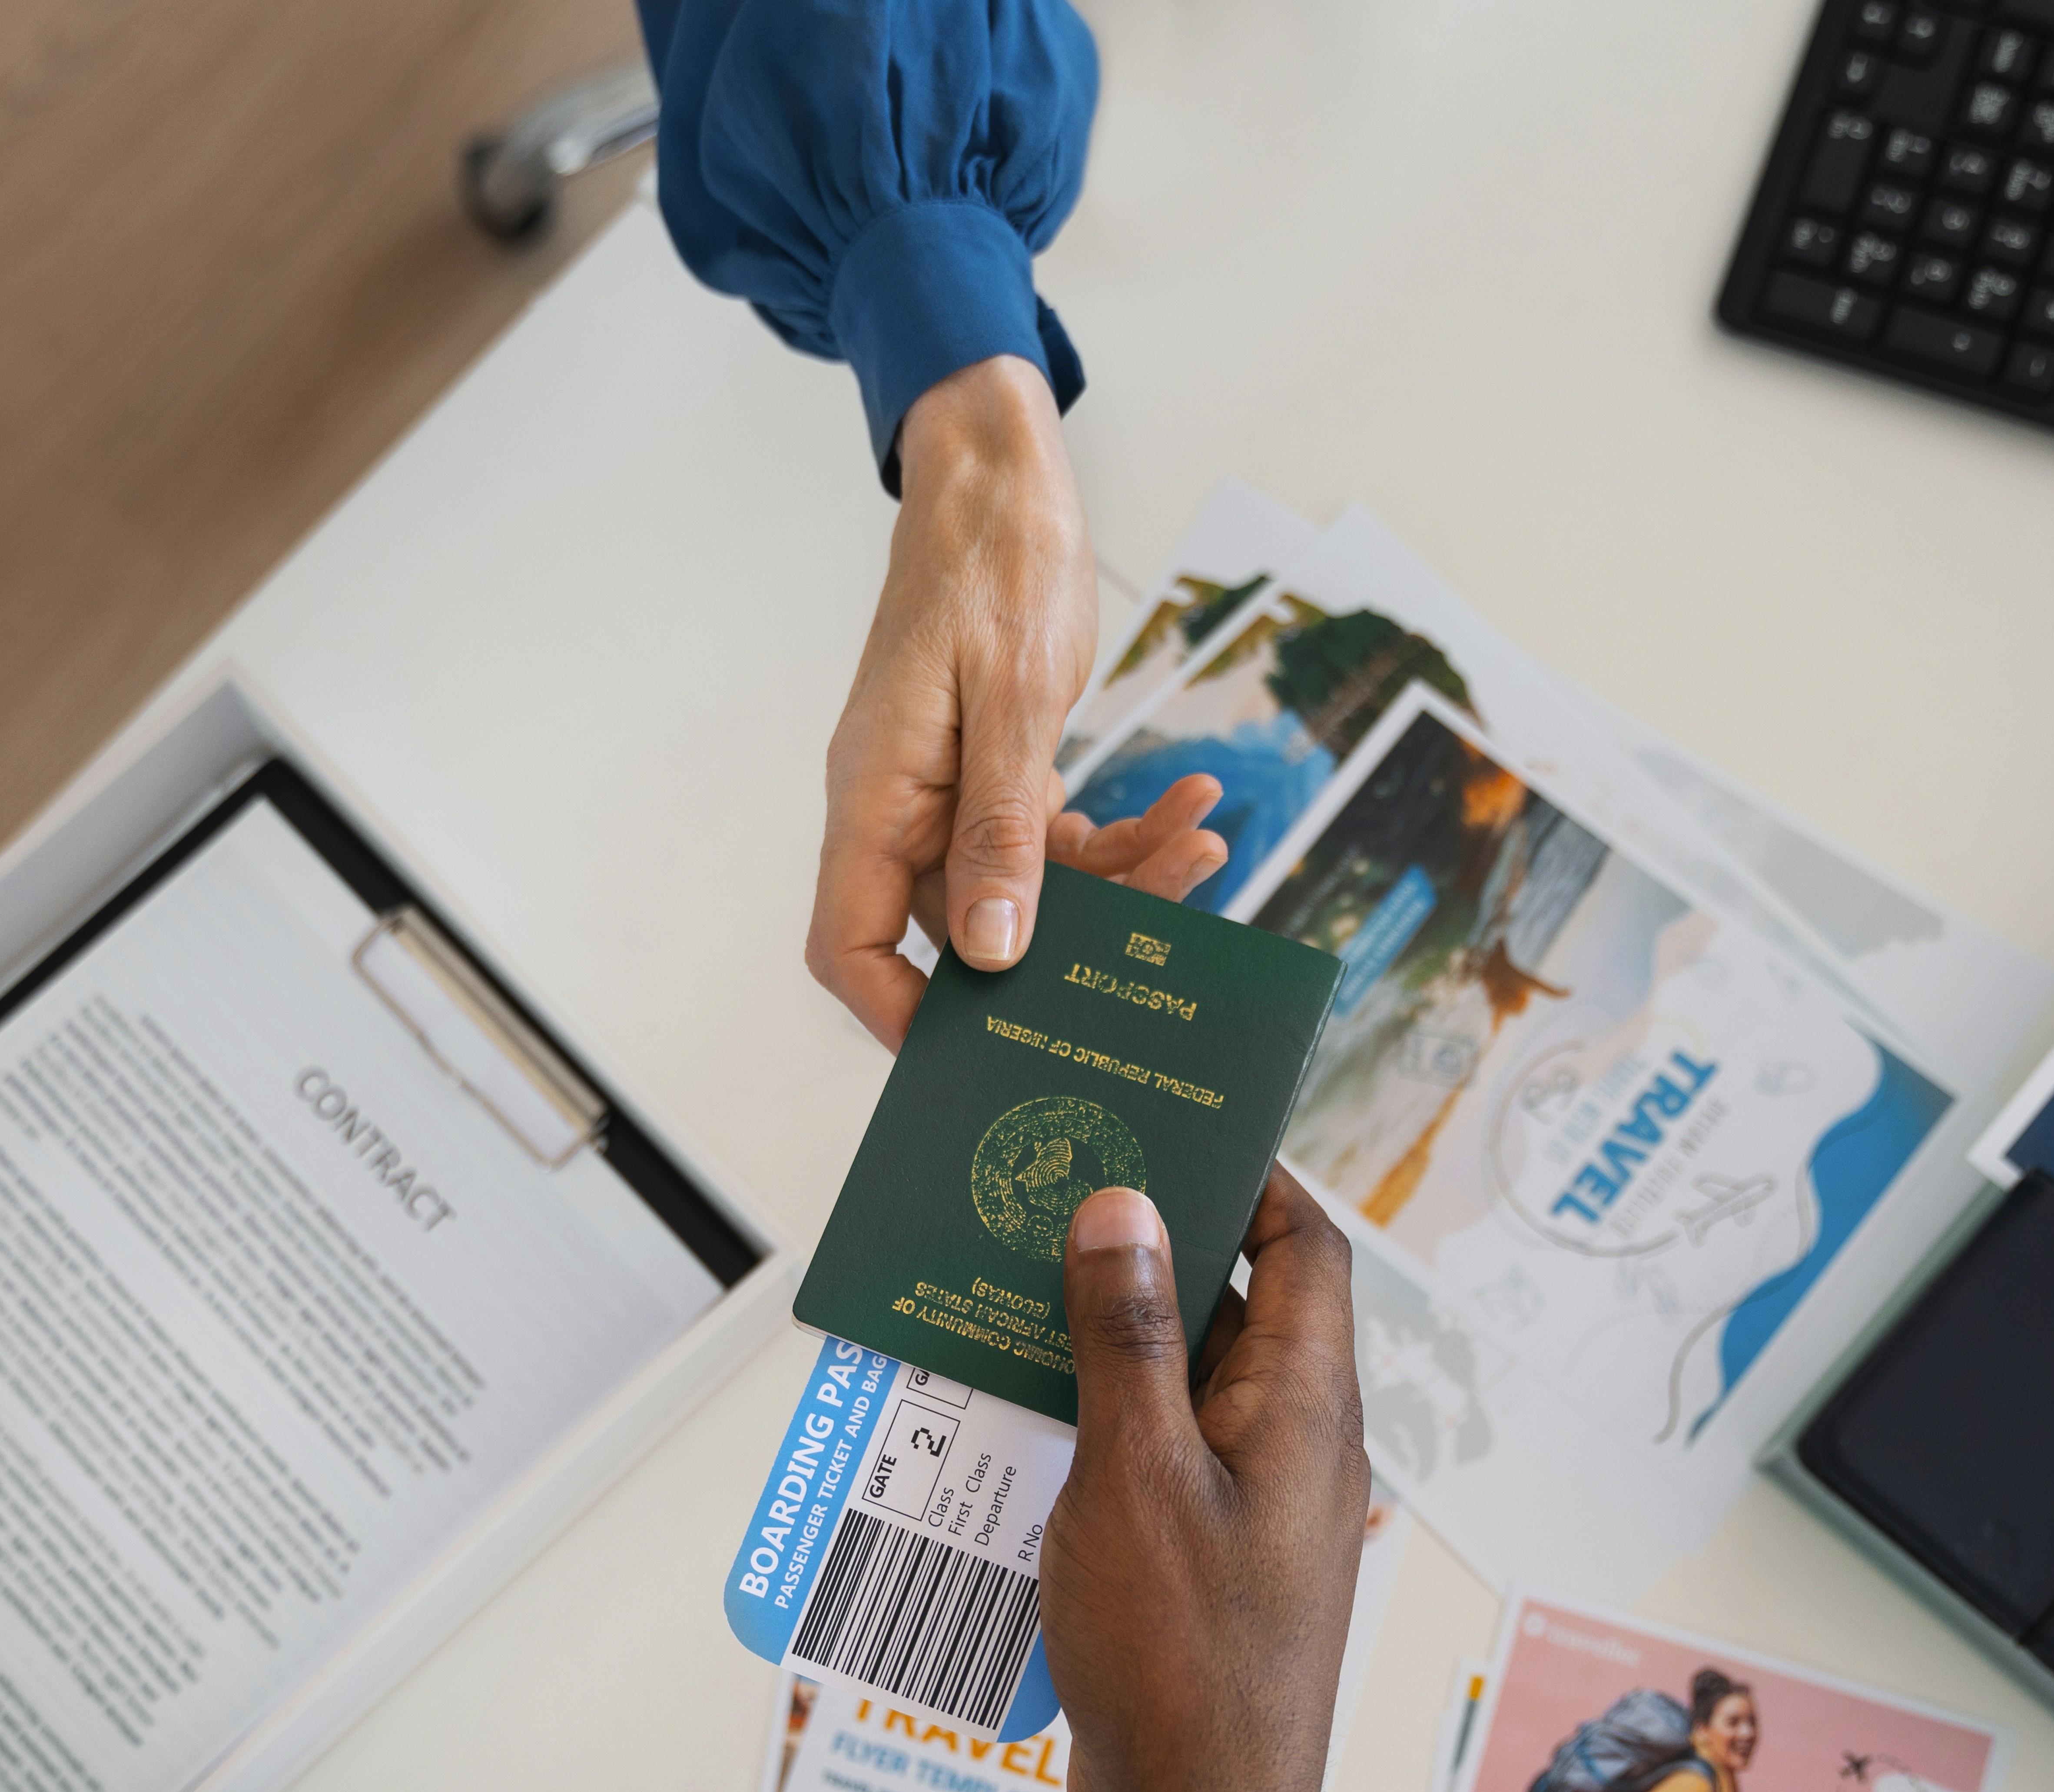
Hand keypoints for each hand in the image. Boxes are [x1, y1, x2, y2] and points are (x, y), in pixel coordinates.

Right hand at [811, 356, 1228, 1050]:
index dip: (902, 1016)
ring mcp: (948, 793)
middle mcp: (901, 806)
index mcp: (874, 794)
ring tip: (1200, 846)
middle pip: (965, 929)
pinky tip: (1189, 807)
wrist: (1001, 476)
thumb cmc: (991, 560)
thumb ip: (1002, 826)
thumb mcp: (1009, 696)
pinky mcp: (997, 773)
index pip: (853, 945)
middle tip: (1161, 931)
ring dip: (1122, 882)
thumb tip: (992, 948)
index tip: (978, 1054)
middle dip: (1067, 945)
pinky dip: (1122, 832)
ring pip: (1028, 888)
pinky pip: (1054, 837)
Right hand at [1042, 1171, 1370, 1791]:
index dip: (1247, 1173)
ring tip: (1009, 1287)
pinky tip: (1013, 1413)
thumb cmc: (1182, 1664)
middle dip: (1148, 1247)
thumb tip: (1126, 1207)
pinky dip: (1095, 1420)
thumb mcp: (1136, 1473)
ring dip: (1106, 1340)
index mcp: (1307, 1407)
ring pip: (1184, 1382)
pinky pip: (1156, 1454)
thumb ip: (1127, 1336)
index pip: (1305, 1245)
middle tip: (1054, 1189)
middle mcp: (1295, 1445)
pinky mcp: (1207, 1559)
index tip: (1166, 1121)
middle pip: (1237, 1305)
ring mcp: (1253, 1506)